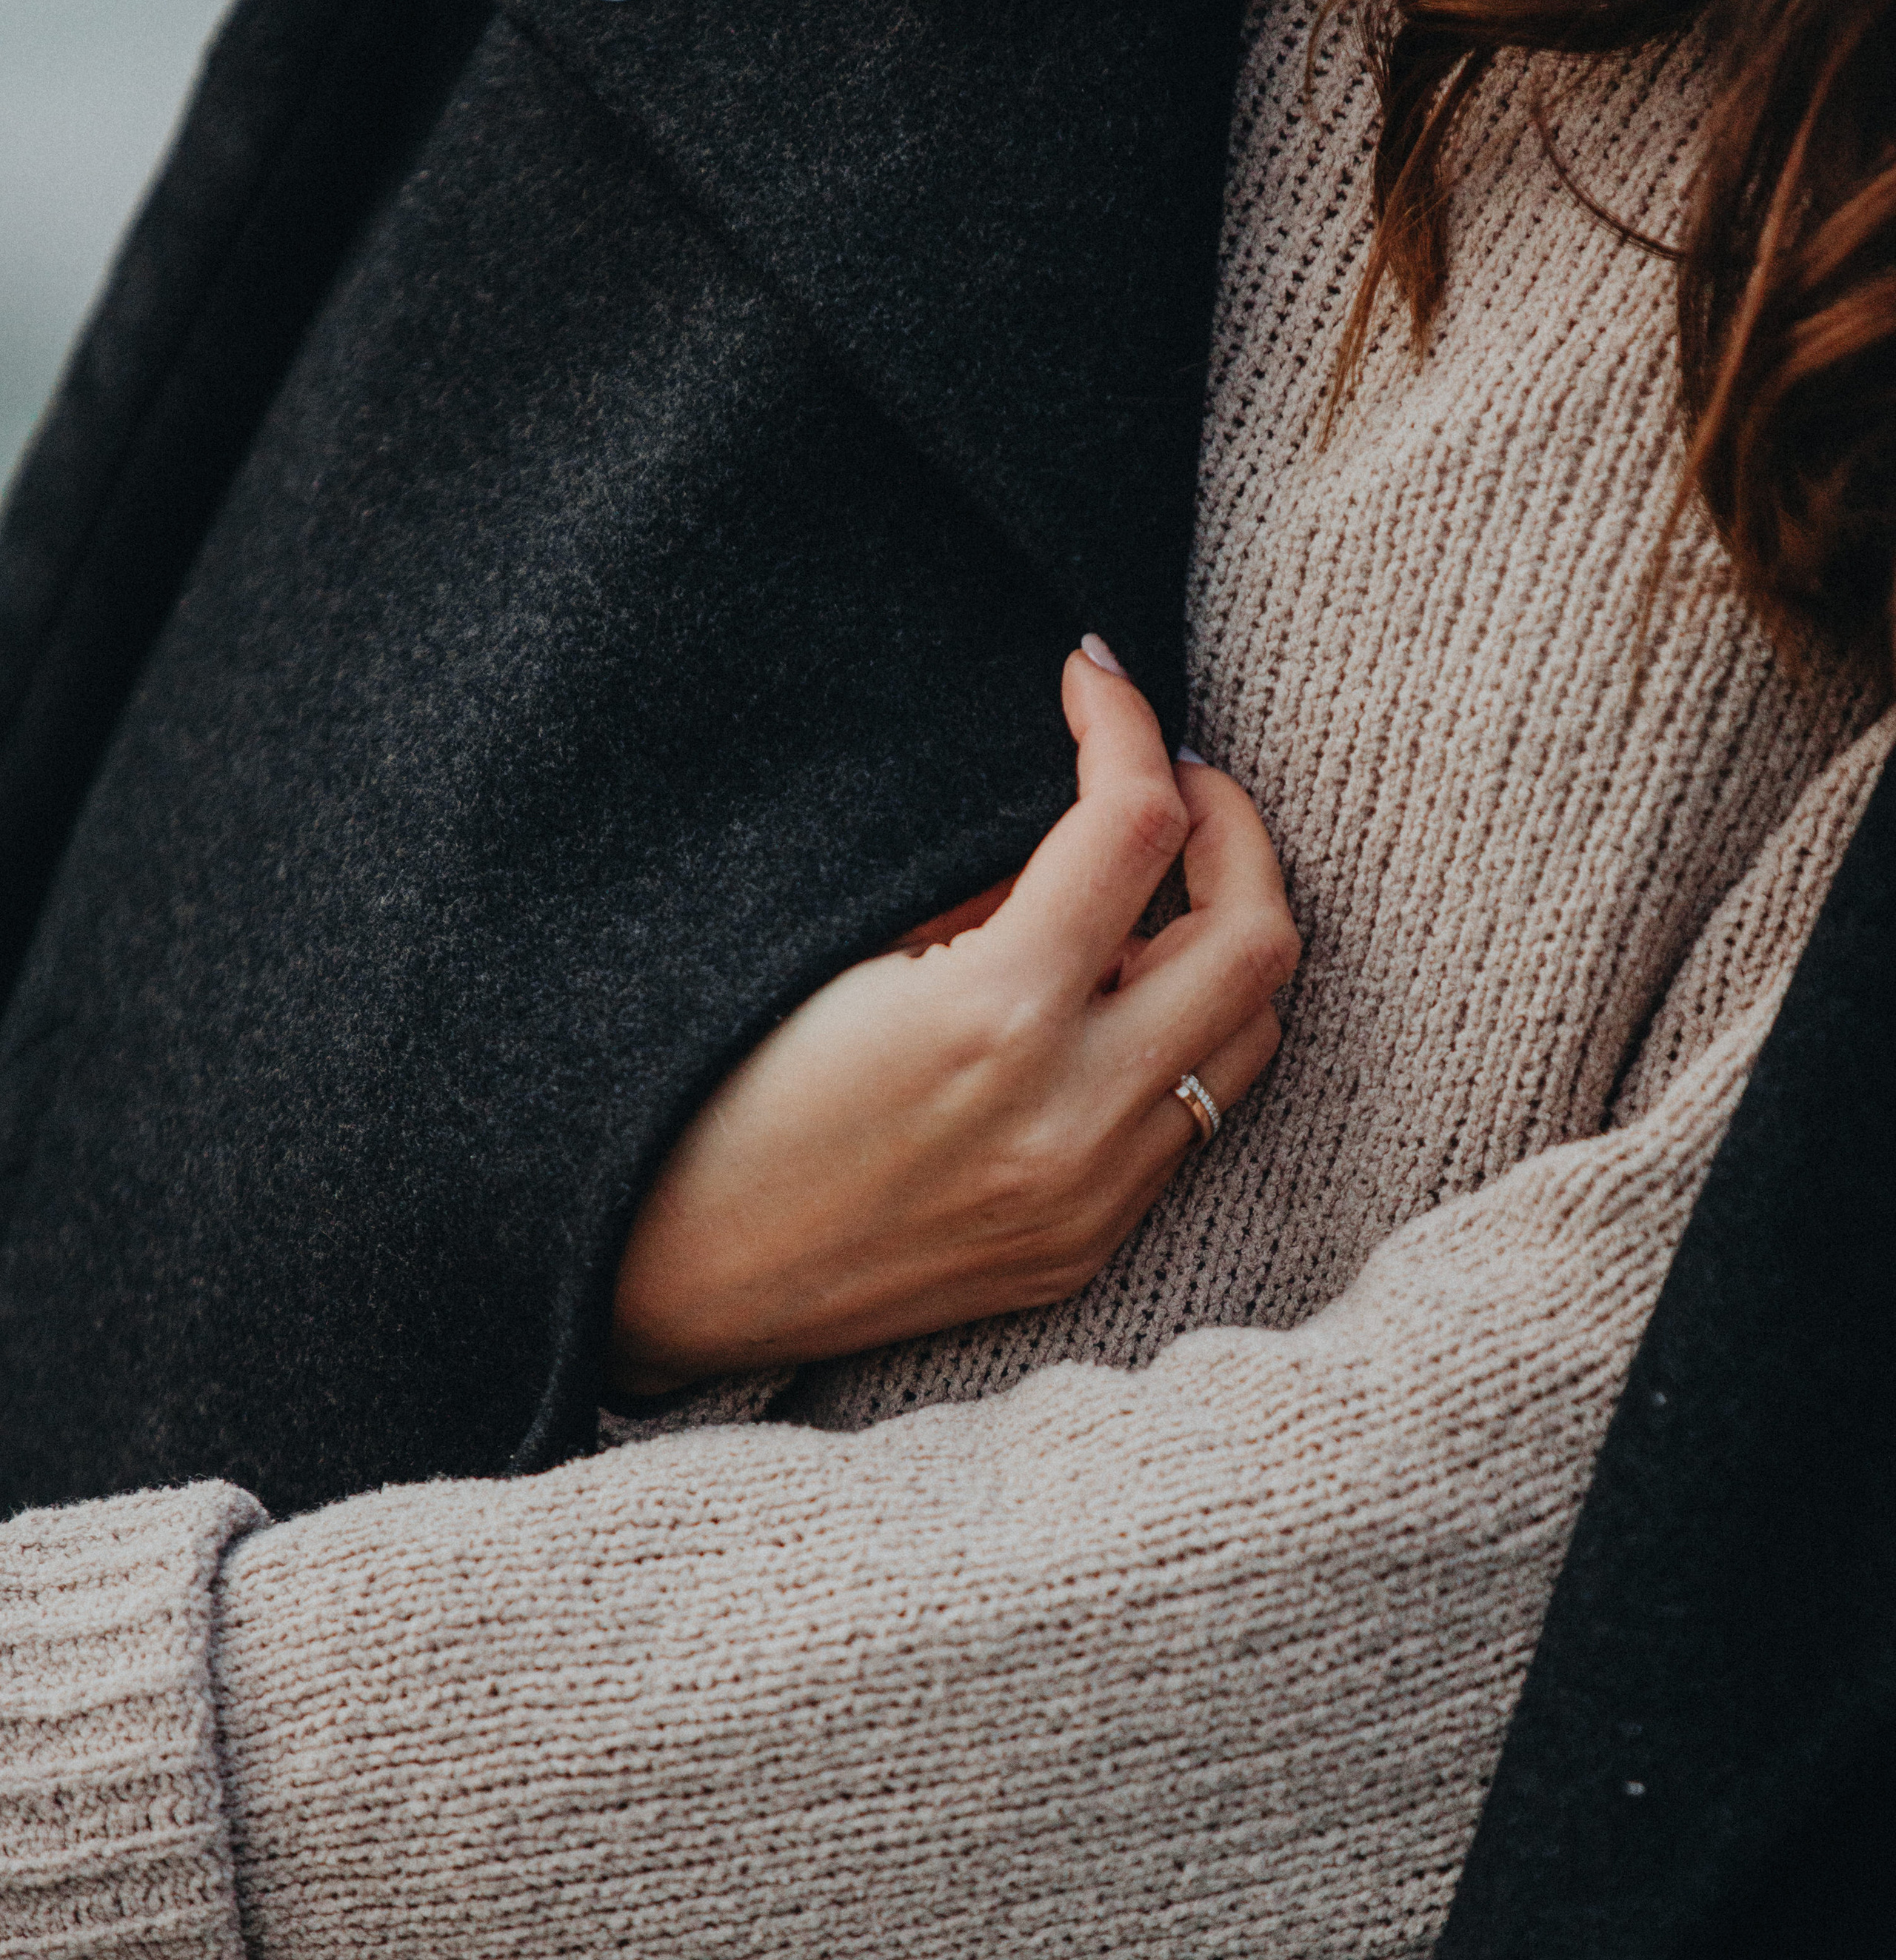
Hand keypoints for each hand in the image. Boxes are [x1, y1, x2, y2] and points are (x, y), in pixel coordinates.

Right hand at [610, 641, 1298, 1395]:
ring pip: (1249, 1037)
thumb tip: (1080, 821)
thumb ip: (977, 887)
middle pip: (1258, 937)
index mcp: (996, 1021)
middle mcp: (1073, 1121)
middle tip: (1171, 780)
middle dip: (1232, 829)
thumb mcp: (829, 949)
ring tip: (1145, 895)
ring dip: (1221, 942)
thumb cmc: (709, 1091)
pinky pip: (1189, 1122)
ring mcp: (1090, 1201)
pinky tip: (1104, 1003)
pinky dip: (1175, 1039)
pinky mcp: (1080, 1251)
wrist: (654, 1282)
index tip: (1091, 677)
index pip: (1136, 825)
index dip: (1126, 723)